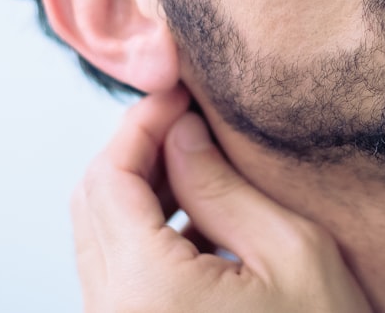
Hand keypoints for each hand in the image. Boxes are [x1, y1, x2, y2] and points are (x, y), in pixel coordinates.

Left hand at [71, 90, 370, 311]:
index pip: (108, 180)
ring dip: (139, 188)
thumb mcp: (292, 252)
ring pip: (98, 236)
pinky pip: (116, 270)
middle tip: (186, 120)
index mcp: (145, 291)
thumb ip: (224, 186)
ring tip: (196, 161)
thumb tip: (182, 134)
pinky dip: (144, 229)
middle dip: (135, 150)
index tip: (178, 94)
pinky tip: (196, 215)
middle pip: (91, 204)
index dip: (139, 124)